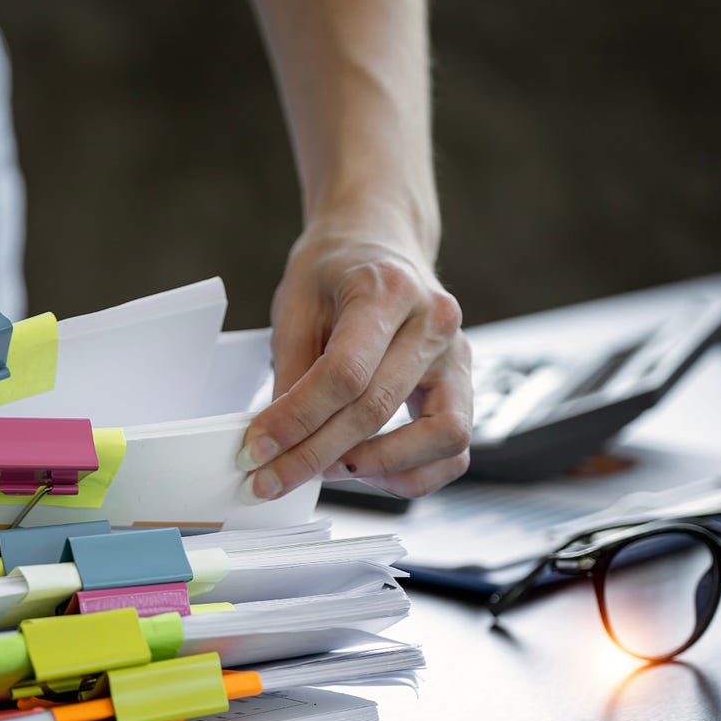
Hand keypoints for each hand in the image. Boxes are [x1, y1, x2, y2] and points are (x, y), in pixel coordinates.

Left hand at [237, 220, 472, 501]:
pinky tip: (365, 468)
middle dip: (315, 455)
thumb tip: (274, 442)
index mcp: (388, 290)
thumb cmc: (335, 270)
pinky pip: (454, 450)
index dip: (296, 420)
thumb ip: (289, 371)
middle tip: (270, 479)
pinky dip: (412, 473)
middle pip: (377, 409)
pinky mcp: (465, 386)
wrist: (379, 241)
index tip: (255, 450)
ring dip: (376, 467)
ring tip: (324, 469)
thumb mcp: (295, 303)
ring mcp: (458, 356)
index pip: (344, 373)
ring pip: (438, 437)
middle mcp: (434, 323)